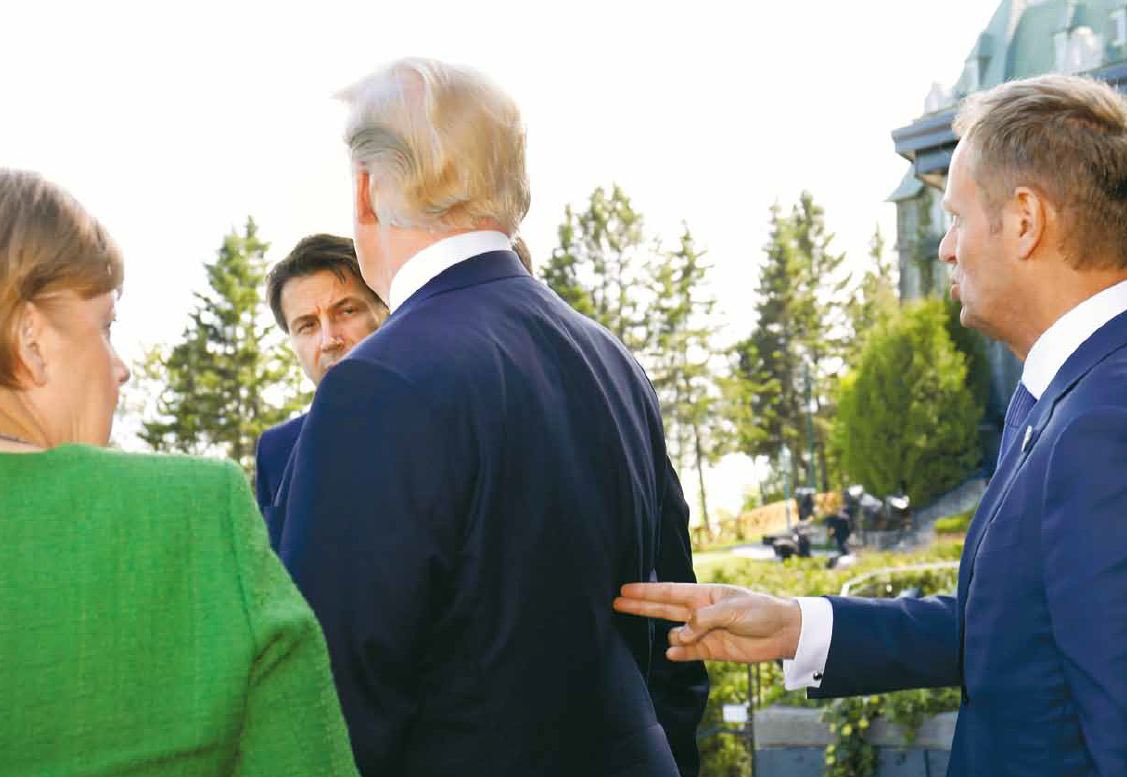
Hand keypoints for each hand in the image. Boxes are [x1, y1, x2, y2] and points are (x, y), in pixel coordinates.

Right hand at [613, 583, 801, 663]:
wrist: (782, 632)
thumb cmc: (760, 610)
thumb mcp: (733, 608)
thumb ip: (704, 618)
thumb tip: (681, 633)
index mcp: (702, 594)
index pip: (668, 592)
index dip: (646, 591)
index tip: (624, 589)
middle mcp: (698, 612)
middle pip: (662, 610)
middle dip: (640, 607)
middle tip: (615, 603)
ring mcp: (702, 632)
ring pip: (675, 634)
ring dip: (677, 637)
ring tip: (687, 637)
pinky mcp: (710, 650)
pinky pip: (687, 653)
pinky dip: (679, 654)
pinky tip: (673, 653)